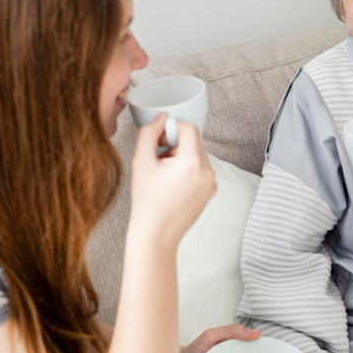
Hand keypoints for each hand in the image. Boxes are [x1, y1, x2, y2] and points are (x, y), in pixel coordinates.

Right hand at [128, 114, 216, 247]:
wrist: (156, 234)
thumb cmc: (147, 201)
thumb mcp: (141, 162)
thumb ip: (149, 133)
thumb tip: (161, 118)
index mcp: (192, 162)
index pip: (189, 128)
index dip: (171, 130)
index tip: (158, 142)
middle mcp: (208, 171)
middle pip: (193, 142)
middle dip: (175, 145)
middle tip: (158, 161)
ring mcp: (212, 182)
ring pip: (197, 155)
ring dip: (182, 158)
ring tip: (165, 175)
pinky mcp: (211, 191)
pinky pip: (201, 170)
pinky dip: (189, 171)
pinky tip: (174, 185)